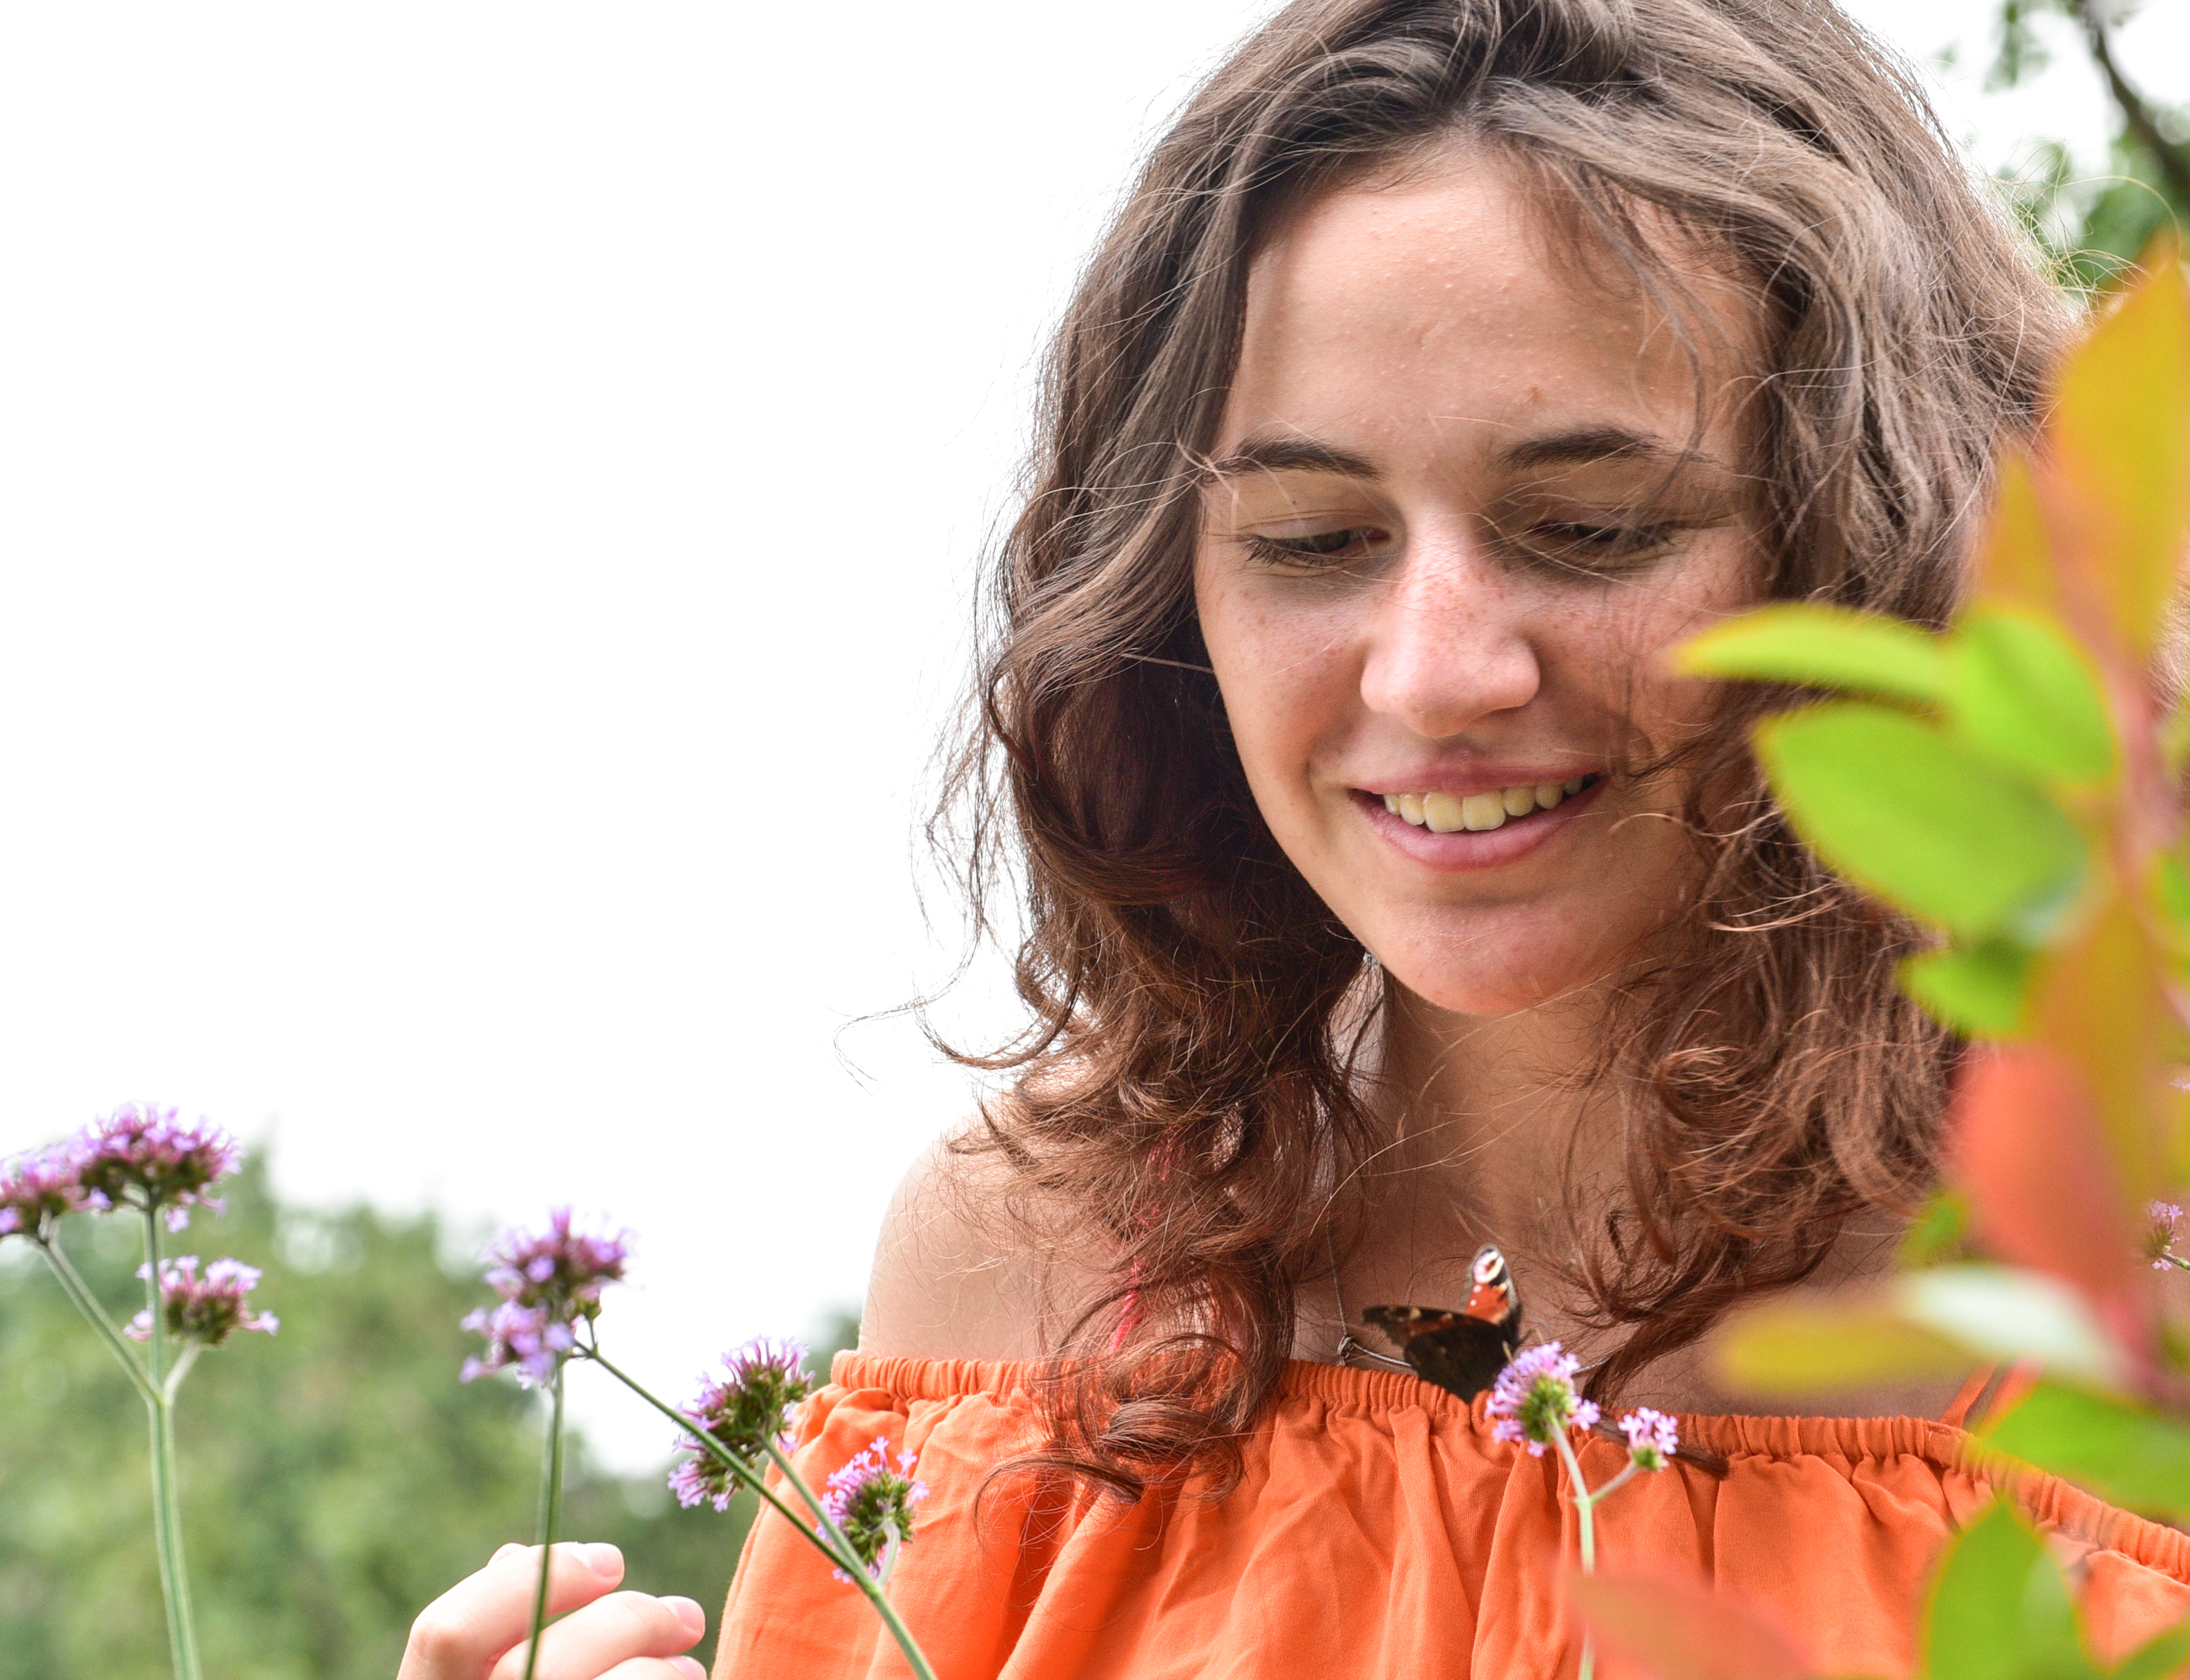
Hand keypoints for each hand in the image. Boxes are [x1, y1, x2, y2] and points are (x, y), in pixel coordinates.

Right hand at [400, 1541, 708, 1679]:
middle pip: (535, 1666)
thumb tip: (515, 1553)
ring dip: (655, 1672)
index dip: (529, 1581)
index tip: (609, 1557)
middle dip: (622, 1624)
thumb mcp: (483, 1677)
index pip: (445, 1632)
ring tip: (689, 1666)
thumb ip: (495, 1634)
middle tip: (684, 1614)